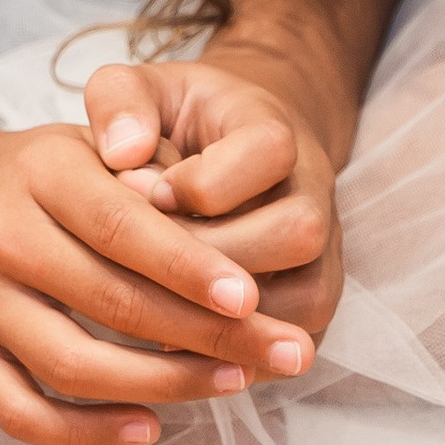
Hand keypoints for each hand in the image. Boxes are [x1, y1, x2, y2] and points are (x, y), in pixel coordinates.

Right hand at [0, 105, 323, 444]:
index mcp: (37, 172)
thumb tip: (230, 254)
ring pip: (71, 365)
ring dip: (162, 385)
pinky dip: (88, 432)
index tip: (254, 298)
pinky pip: (23, 414)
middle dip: (207, 334)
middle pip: (109, 300)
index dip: (190, 267)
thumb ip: (155, 184)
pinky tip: (149, 427)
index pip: (122, 227)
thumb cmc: (43, 176)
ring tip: (233, 383)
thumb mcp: (92, 147)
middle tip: (284, 351)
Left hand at [86, 54, 343, 355]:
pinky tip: (169, 349)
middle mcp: (314, 192)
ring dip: (225, 313)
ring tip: (155, 308)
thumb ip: (120, 100)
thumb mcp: (142, 90)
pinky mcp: (310, 307)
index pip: (267, 152)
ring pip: (305, 298)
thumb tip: (120, 153)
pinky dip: (232, 355)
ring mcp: (323, 253)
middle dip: (212, 254)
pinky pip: (291, 347)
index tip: (141, 191)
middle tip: (144, 261)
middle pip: (297, 231)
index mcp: (274, 129)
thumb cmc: (175, 124)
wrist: (229, 150)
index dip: (199, 182)